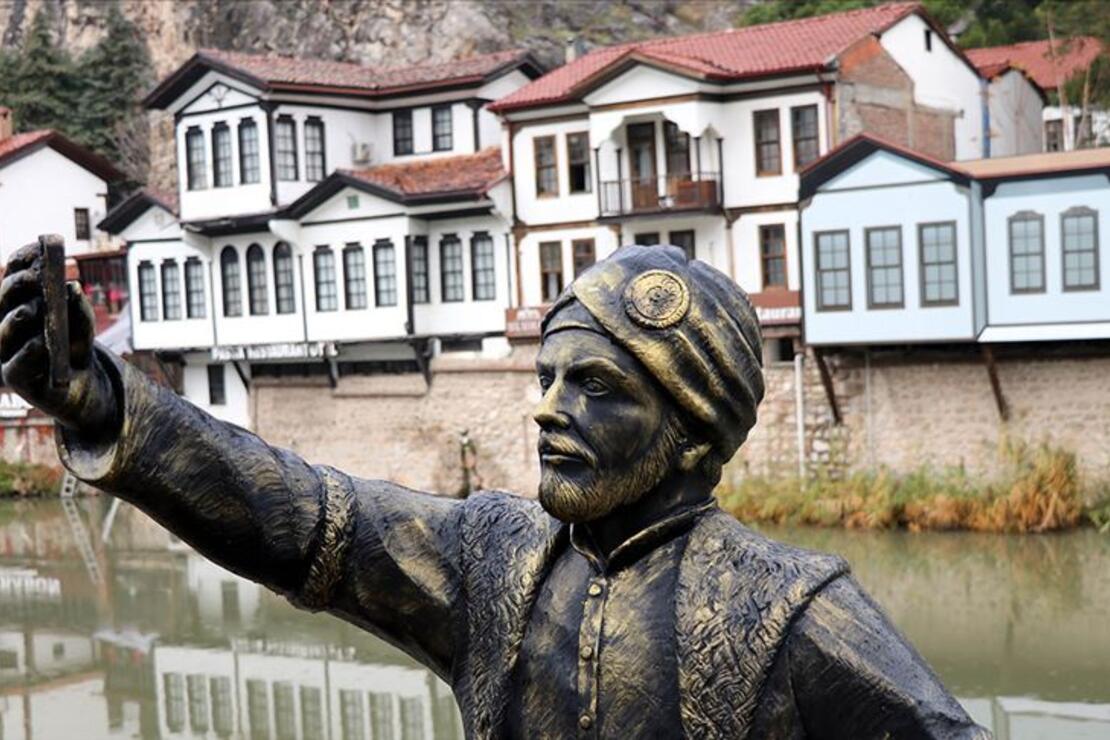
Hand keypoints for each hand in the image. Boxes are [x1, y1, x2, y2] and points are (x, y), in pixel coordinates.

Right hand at [0, 242, 116, 431]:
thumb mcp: (83, 325)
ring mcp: (7, 351)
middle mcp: (7, 325)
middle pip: (5, 300)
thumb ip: (79, 308)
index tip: (37, 248)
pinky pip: (16, 364)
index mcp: (18, 305)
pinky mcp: (15, 376)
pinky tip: (41, 344)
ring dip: (19, 317)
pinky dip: (29, 352)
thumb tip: (72, 287)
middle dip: (18, 286)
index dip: (22, 261)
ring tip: (34, 309)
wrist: (81, 386)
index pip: (14, 277)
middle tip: (35, 277)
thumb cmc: (75, 348)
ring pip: (5, 330)